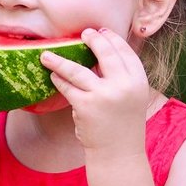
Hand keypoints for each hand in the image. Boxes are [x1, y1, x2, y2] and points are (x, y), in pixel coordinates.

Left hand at [40, 28, 150, 154]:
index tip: (101, 32)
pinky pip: (68, 87)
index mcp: (138, 81)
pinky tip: (52, 75)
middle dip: (92, 40)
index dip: (112, 39)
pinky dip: (58, 80)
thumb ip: (122, 76)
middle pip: (105, 53)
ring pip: (78, 70)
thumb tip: (102, 51)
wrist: (119, 153)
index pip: (125, 52)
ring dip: (59, 61)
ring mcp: (104, 95)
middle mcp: (124, 85)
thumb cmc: (123, 124)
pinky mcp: (86, 105)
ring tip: (46, 55)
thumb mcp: (132, 97)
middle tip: (83, 33)